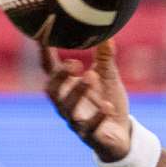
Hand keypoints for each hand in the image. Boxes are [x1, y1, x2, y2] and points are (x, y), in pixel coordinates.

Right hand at [41, 40, 131, 161]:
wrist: (121, 136)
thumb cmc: (108, 102)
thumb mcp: (107, 77)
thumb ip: (105, 57)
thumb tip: (107, 33)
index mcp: (66, 86)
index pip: (49, 66)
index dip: (43, 49)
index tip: (45, 29)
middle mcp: (65, 104)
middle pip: (52, 90)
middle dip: (60, 76)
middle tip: (75, 62)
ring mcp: (76, 122)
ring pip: (67, 109)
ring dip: (78, 91)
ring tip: (91, 76)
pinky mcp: (89, 137)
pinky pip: (89, 128)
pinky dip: (98, 117)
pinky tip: (108, 107)